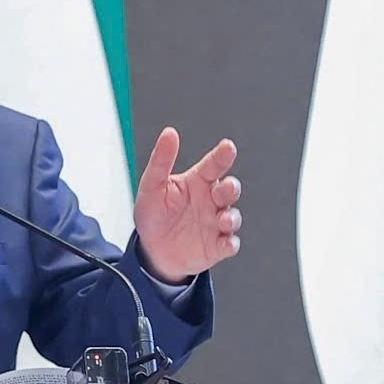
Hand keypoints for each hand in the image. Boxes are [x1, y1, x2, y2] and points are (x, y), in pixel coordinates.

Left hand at [132, 127, 242, 282]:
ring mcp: (215, 223)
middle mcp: (211, 201)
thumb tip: (169, 133)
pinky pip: (228, 244)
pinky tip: (225, 242)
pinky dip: (230, 243)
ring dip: (231, 217)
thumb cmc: (154, 214)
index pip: (214, 165)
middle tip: (226, 187)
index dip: (222, 155)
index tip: (228, 147)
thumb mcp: (152, 185)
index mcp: (198, 182)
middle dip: (231, 188)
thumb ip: (161, 159)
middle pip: (229, 190)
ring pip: (232, 216)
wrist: (150, 250)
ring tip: (223, 219)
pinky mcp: (216, 246)